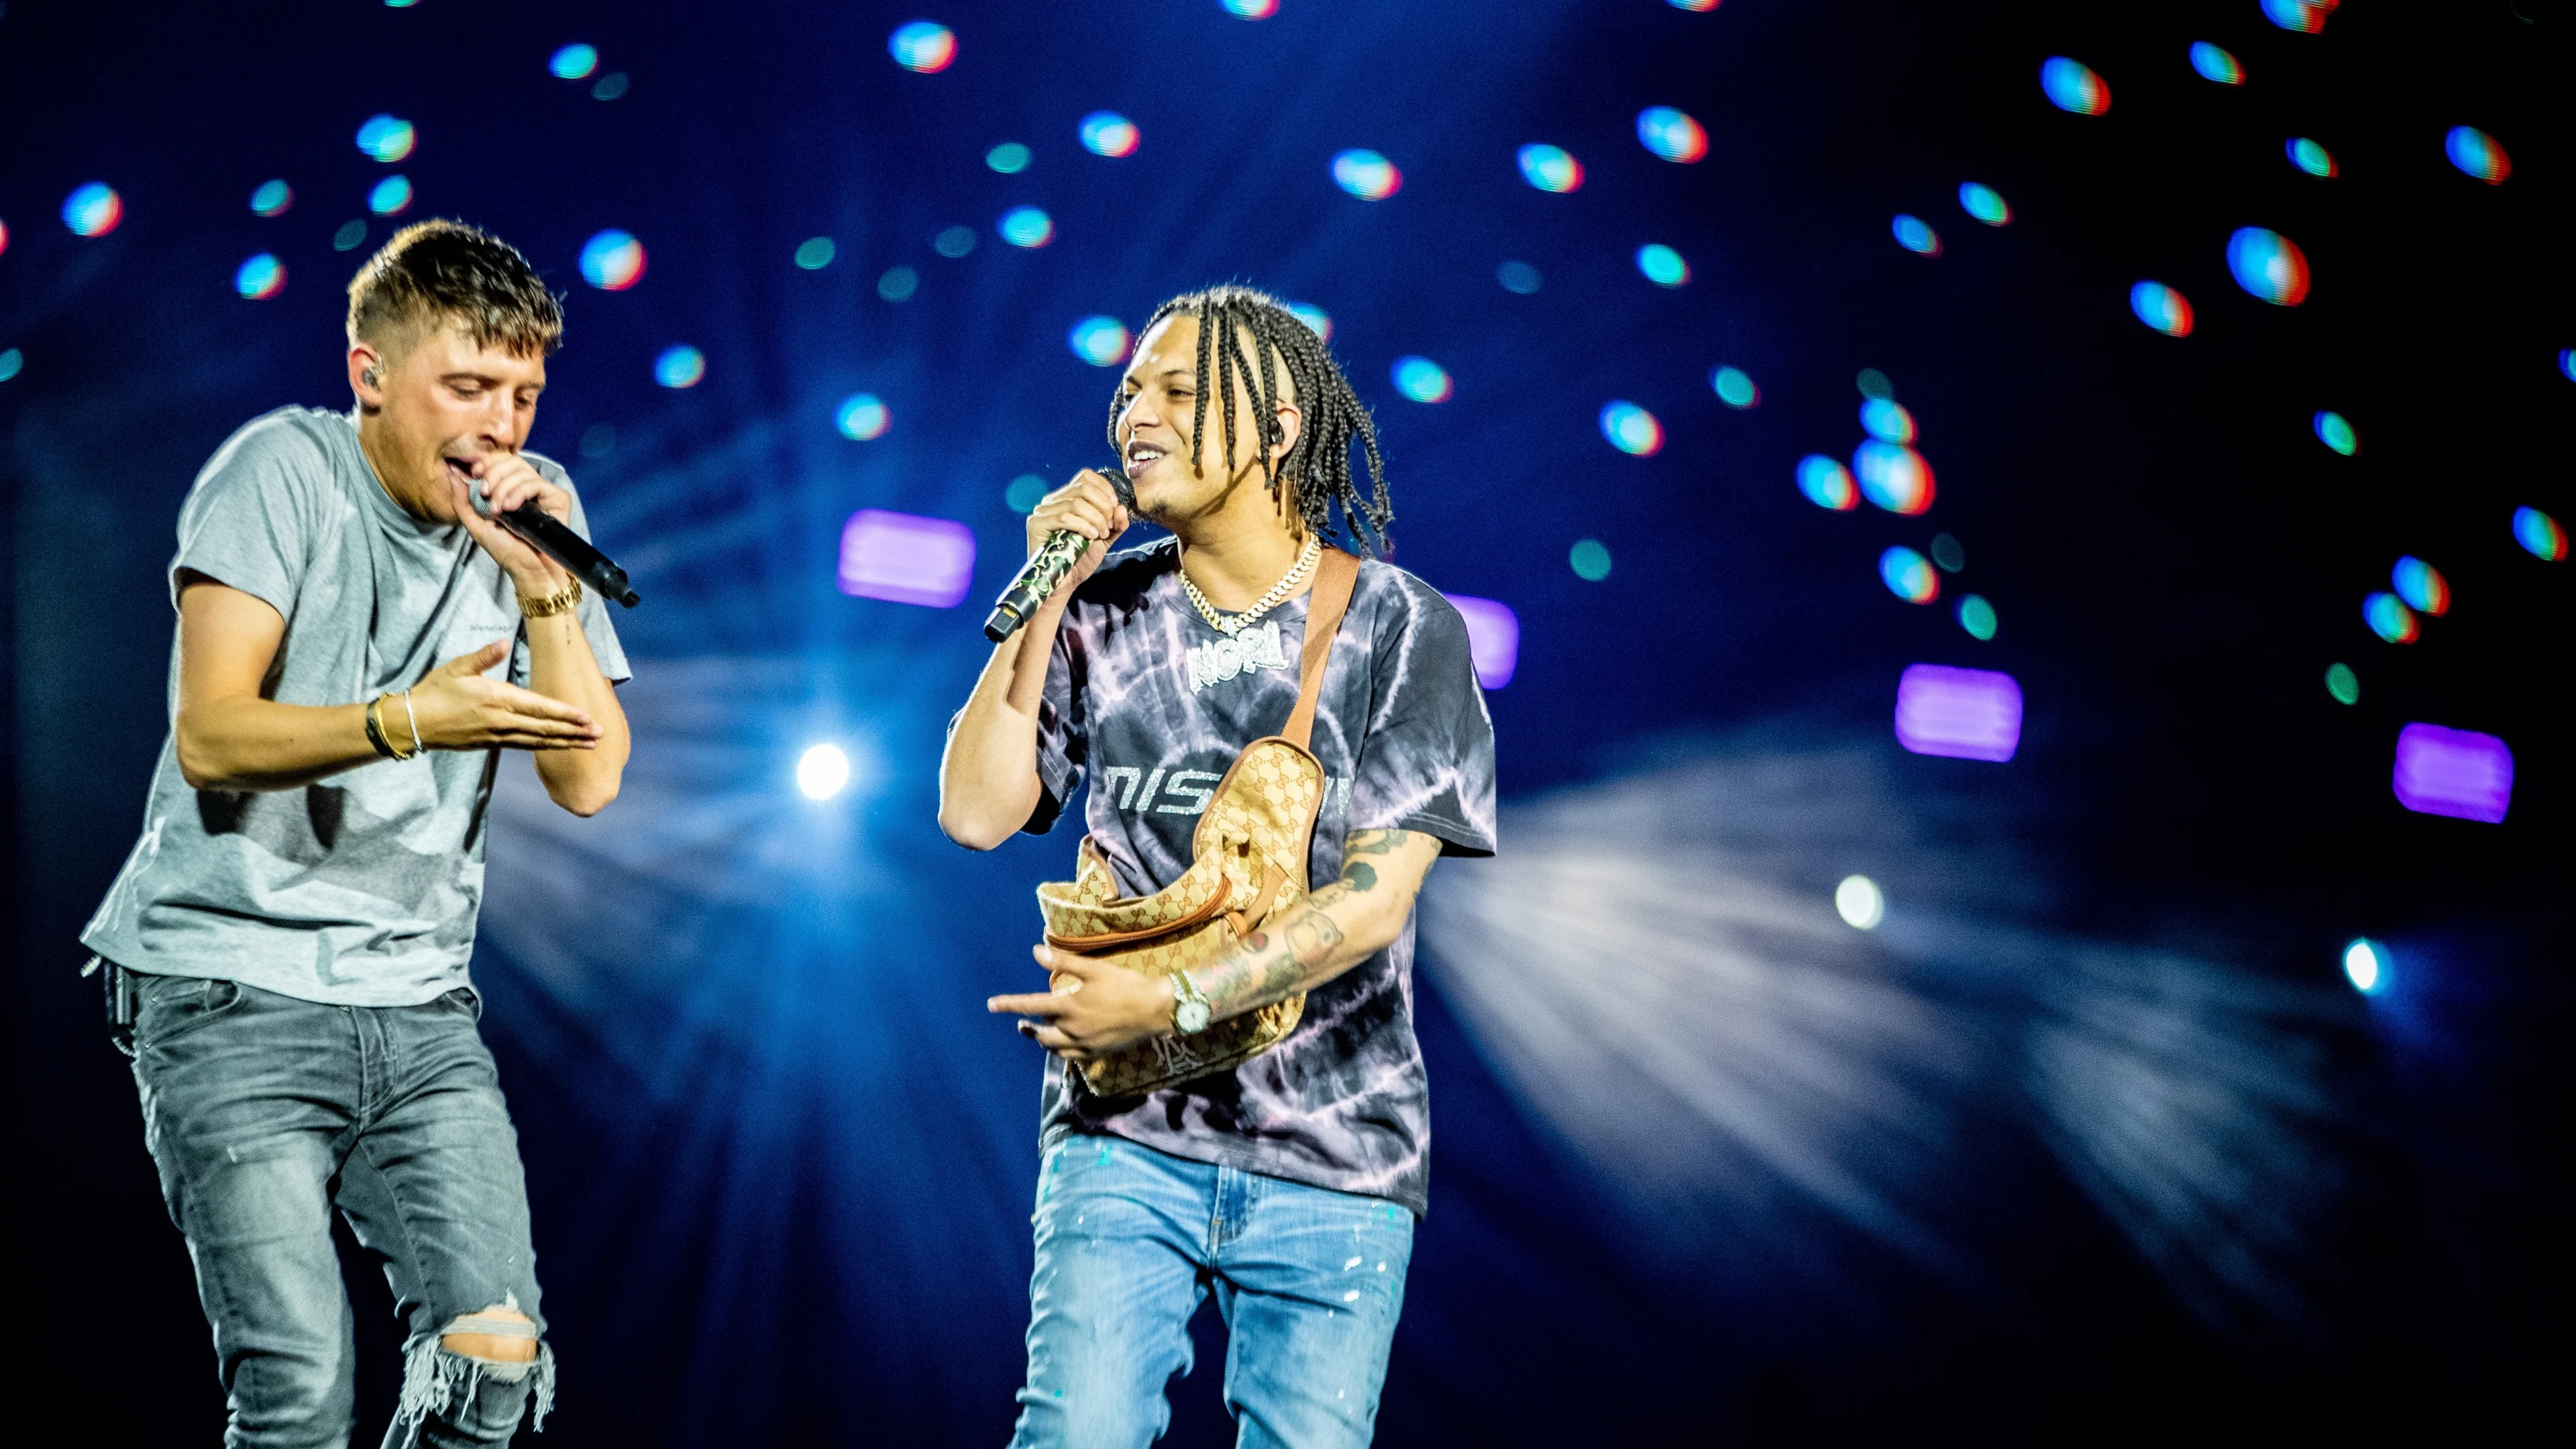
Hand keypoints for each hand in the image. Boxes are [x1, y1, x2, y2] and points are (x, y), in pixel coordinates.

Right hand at [403, 641, 603, 751]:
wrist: (413, 723)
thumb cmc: (434, 691)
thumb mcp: (457, 667)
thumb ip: (484, 656)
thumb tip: (502, 642)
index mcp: (497, 699)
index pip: (539, 708)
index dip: (565, 714)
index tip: (587, 717)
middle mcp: (501, 721)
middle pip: (545, 728)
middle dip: (575, 732)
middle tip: (600, 735)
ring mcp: (497, 735)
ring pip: (538, 741)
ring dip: (565, 743)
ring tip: (589, 745)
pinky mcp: (492, 744)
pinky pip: (524, 746)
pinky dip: (545, 746)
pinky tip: (559, 746)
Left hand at [447, 455, 572, 598]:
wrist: (529, 570)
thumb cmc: (506, 551)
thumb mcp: (476, 525)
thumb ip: (462, 501)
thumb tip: (451, 473)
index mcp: (510, 489)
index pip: (501, 461)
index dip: (487, 461)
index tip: (475, 473)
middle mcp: (528, 488)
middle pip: (511, 460)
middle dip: (494, 474)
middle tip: (486, 494)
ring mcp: (544, 492)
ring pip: (523, 471)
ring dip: (504, 487)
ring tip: (499, 510)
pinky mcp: (558, 498)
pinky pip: (537, 483)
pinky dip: (520, 492)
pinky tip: (512, 508)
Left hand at [987, 944, 1173, 1060]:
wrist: (1155, 1010)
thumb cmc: (1125, 985)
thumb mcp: (1094, 969)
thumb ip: (1063, 962)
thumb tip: (1036, 951)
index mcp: (1069, 1007)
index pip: (1030, 1005)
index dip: (1009, 1004)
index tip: (991, 1005)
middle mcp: (1072, 1029)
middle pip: (1040, 1033)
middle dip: (1028, 1027)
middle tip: (1020, 1024)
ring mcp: (1085, 1044)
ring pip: (1054, 1048)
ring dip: (1042, 1040)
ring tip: (1038, 1034)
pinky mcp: (1097, 1053)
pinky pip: (1071, 1058)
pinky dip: (1061, 1052)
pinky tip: (1063, 1046)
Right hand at [1024, 470, 1129, 600]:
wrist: (1063, 583)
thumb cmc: (1080, 559)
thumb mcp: (1104, 538)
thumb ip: (1116, 523)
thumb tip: (1121, 507)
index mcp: (1067, 498)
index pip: (1085, 476)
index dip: (1104, 488)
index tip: (1114, 506)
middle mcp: (1052, 500)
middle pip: (1083, 488)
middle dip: (1103, 507)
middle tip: (1107, 527)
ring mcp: (1042, 511)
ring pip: (1076, 503)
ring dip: (1095, 519)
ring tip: (1100, 535)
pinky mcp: (1036, 524)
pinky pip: (1064, 517)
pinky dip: (1083, 525)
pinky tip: (1091, 537)